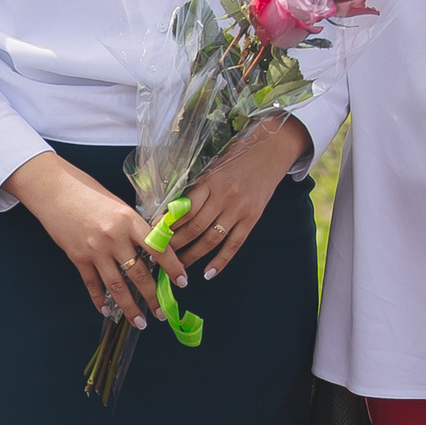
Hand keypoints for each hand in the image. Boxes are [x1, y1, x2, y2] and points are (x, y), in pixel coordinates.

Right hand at [6, 152, 184, 325]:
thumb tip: (150, 249)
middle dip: (153, 297)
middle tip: (162, 312)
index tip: (182, 282)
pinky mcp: (78, 257)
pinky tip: (108, 311)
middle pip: (139, 273)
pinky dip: (100, 300)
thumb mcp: (117, 204)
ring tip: (141, 322)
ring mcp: (95, 250)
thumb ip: (133, 226)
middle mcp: (114, 237)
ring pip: (117, 286)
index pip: (158, 248)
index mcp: (128, 219)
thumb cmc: (86, 191)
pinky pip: (92, 284)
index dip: (173, 268)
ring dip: (130, 307)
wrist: (53, 189)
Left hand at [173, 115, 306, 278]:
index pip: (184, 209)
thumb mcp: (212, 167)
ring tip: (179, 267)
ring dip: (193, 255)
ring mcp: (239, 210)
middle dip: (176, 244)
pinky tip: (209, 272)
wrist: (271, 151)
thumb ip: (197, 188)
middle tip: (161, 255)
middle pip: (195, 227)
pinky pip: (234, 244)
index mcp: (209, 182)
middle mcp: (224, 197)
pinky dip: (221, 261)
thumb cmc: (237, 156)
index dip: (167, 225)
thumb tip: (173, 210)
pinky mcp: (252, 219)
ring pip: (212, 239)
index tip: (154, 234)